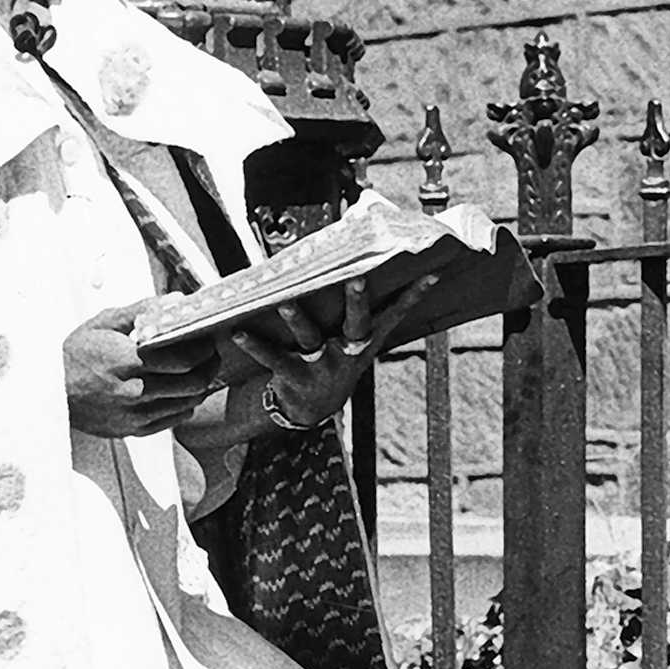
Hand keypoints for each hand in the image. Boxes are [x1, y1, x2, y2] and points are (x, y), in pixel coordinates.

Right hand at [63, 303, 218, 438]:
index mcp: (128, 360)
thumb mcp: (104, 323)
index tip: (207, 340)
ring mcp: (134, 414)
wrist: (48, 391)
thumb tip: (175, 301)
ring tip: (199, 371)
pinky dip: (183, 405)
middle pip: (192, 383)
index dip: (204, 350)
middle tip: (210, 355)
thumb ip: (142, 310)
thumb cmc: (74, 355)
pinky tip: (180, 392)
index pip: (184, 358)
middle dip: (209, 367)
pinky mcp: (131, 429)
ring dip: (199, 387)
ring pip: (186, 404)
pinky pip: (172, 420)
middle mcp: (134, 390)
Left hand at [227, 267, 456, 430]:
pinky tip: (239, 331)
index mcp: (365, 340)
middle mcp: (348, 351)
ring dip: (299, 320)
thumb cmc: (334, 357)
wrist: (313, 408)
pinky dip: (255, 344)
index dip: (413, 296)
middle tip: (358, 280)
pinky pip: (273, 357)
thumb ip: (360, 305)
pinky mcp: (294, 375)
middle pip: (357, 323)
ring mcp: (322, 365)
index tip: (430, 274)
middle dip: (359, 302)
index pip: (394, 314)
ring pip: (311, 339)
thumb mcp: (353, 338)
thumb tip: (367, 260)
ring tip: (285, 303)